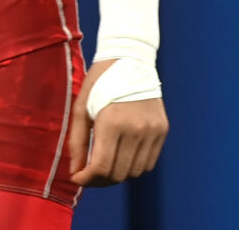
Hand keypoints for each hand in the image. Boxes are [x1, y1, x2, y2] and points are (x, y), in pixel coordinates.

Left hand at [67, 59, 168, 186]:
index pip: (101, 167)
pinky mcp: (162, 129)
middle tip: (89, 173)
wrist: (131, 58)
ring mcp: (152, 130)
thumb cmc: (100, 81)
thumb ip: (76, 142)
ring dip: (118, 175)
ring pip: (134, 172)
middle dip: (99, 180)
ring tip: (106, 165)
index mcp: (112, 122)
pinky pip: (149, 162)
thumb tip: (76, 172)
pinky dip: (134, 166)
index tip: (78, 177)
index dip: (86, 180)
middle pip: (118, 174)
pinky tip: (122, 156)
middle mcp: (135, 129)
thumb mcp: (81, 107)